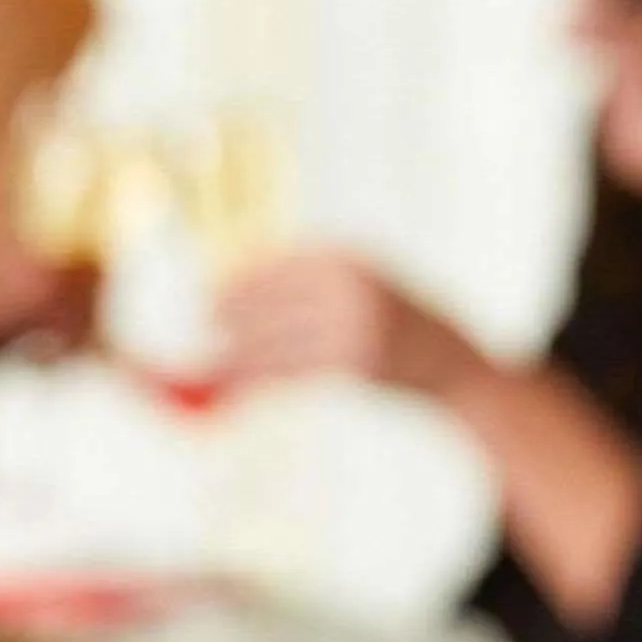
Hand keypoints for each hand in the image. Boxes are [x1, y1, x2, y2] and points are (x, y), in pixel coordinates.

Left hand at [214, 249, 488, 401]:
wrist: (447, 360)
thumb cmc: (386, 320)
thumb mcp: (354, 283)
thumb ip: (303, 283)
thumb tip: (226, 294)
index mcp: (344, 257)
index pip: (271, 269)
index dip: (232, 286)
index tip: (202, 301)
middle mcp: (348, 287)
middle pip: (267, 305)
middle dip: (225, 323)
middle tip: (194, 335)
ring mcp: (354, 326)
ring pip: (275, 344)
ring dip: (234, 358)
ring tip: (207, 364)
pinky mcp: (356, 365)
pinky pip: (292, 372)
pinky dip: (260, 379)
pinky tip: (238, 384)